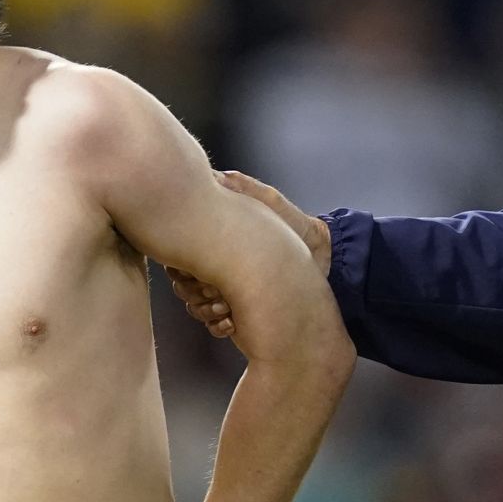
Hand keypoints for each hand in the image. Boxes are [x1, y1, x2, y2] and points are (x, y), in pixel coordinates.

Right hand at [168, 171, 329, 337]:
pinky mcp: (238, 311)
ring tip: (227, 307)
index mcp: (214, 242)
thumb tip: (212, 176)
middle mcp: (215, 266)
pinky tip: (232, 321)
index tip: (199, 267)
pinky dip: (217, 325)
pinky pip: (212, 324)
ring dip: (205, 309)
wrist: (323, 260)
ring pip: (194, 306)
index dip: (183, 264)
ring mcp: (225, 290)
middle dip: (195, 290)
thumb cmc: (294, 228)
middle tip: (216, 291)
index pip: (179, 255)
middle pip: (182, 283)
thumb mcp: (269, 203)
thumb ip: (242, 189)